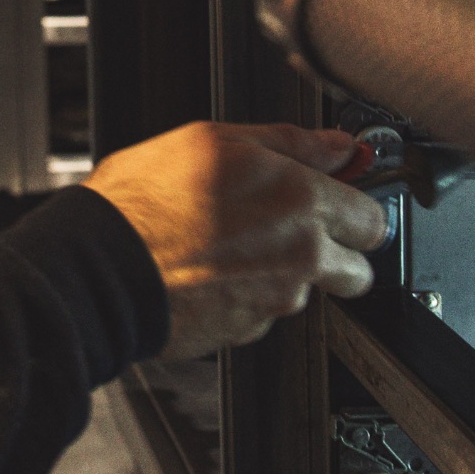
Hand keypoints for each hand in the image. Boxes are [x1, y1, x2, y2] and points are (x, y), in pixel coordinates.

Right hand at [85, 122, 389, 359]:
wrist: (101, 268)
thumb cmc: (145, 203)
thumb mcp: (213, 141)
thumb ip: (289, 142)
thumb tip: (337, 147)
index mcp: (302, 202)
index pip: (373, 217)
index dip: (353, 208)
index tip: (338, 202)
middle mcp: (301, 257)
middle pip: (358, 270)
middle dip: (336, 253)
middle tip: (293, 231)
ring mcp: (275, 300)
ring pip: (305, 291)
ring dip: (282, 274)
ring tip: (229, 246)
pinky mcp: (246, 332)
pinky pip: (262, 313)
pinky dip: (244, 296)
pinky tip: (209, 271)